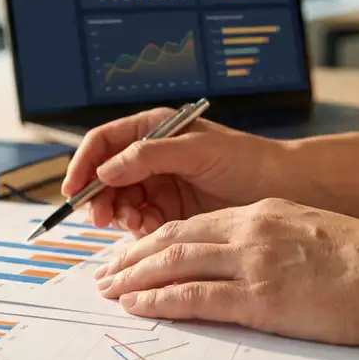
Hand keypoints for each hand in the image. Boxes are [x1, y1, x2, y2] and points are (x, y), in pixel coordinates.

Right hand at [61, 108, 290, 235]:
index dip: (83, 162)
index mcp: (154, 129)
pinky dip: (137, 228)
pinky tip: (147, 230)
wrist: (285, 189)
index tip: (73, 187)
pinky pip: (139, 221)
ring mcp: (159, 185)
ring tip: (132, 222)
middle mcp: (151, 156)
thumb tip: (106, 168)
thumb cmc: (247, 159)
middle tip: (101, 216)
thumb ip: (149, 155)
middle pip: (105, 175)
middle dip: (99, 195)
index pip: (104, 142)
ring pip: (119, 201)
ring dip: (118, 214)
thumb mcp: (197, 150)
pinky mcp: (170, 212)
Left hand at [94, 198, 358, 347]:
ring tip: (106, 290)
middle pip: (173, 240)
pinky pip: (195, 298)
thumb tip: (244, 262)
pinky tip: (135, 307)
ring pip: (175, 265)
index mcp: (261, 213)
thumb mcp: (311, 233)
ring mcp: (253, 263)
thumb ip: (271, 241)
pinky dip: (159, 301)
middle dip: (132, 258)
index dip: (154, 240)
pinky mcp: (261, 298)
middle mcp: (250, 230)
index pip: (192, 224)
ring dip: (134, 278)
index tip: (131, 254)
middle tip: (103, 273)